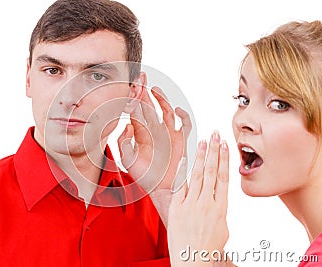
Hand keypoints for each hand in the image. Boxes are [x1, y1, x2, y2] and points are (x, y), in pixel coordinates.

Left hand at [117, 86, 190, 192]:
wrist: (160, 188)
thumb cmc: (144, 175)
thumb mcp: (128, 160)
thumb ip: (124, 145)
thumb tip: (126, 127)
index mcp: (141, 132)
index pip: (137, 111)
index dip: (134, 99)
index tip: (132, 87)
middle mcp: (154, 129)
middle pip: (150, 106)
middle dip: (145, 92)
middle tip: (142, 78)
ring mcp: (168, 133)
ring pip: (166, 110)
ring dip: (161, 99)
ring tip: (154, 89)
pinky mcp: (181, 139)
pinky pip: (185, 124)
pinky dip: (184, 116)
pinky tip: (177, 110)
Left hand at [167, 132, 229, 266]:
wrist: (192, 260)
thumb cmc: (207, 247)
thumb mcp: (221, 227)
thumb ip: (217, 208)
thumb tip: (214, 196)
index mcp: (220, 208)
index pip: (223, 178)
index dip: (224, 160)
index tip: (226, 146)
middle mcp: (206, 203)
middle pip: (211, 172)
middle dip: (214, 151)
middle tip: (215, 135)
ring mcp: (191, 204)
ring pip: (197, 175)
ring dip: (201, 157)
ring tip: (203, 142)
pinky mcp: (177, 208)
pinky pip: (181, 186)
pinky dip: (184, 171)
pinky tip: (186, 159)